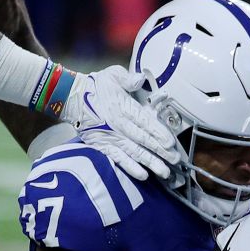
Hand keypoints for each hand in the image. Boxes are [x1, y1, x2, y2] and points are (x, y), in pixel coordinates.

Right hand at [61, 65, 181, 181]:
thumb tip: (141, 78)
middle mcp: (119, 125)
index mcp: (123, 107)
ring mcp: (112, 137)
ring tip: (165, 172)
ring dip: (150, 163)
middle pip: (143, 140)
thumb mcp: (113, 75)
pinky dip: (130, 167)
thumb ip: (129, 78)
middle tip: (176, 160)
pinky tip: (143, 175)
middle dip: (161, 151)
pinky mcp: (104, 146)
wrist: (73, 98)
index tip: (171, 143)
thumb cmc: (97, 86)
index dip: (158, 133)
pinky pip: (119, 159)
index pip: (144, 122)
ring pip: (134, 152)